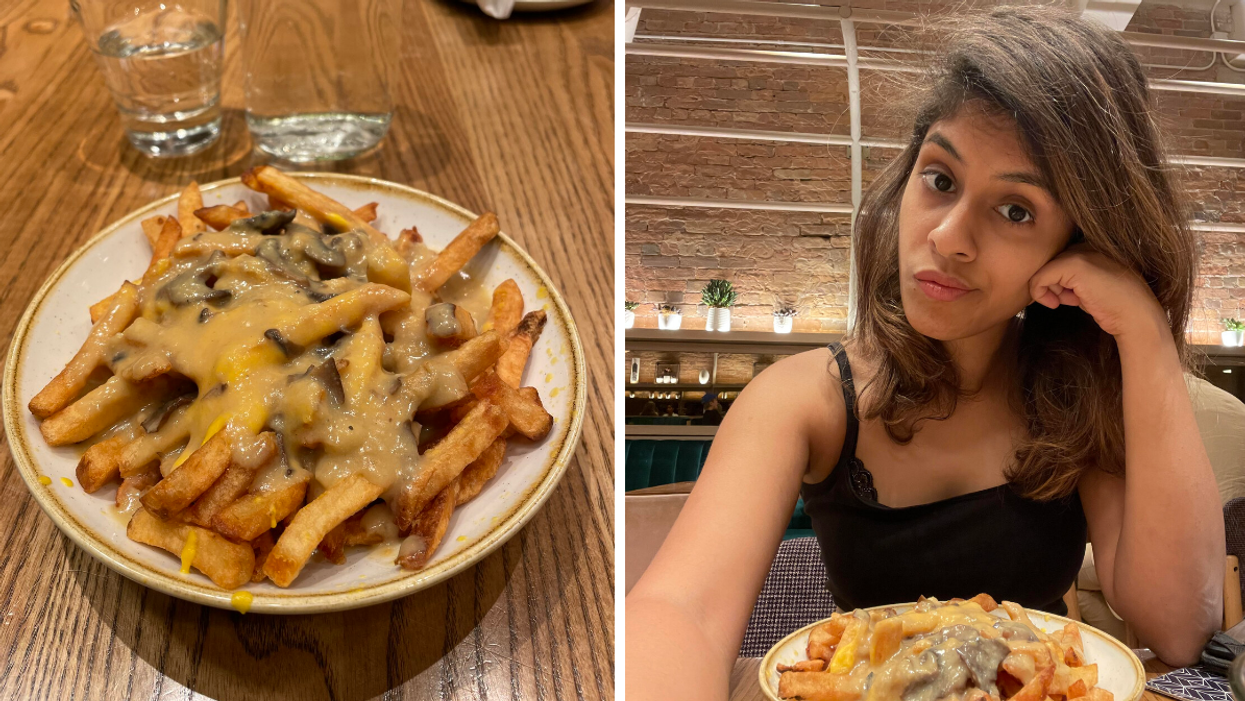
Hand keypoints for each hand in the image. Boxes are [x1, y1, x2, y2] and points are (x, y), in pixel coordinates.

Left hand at [1028, 245, 1168, 340]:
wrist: (1136, 317)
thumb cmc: (1113, 306)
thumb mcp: (1088, 286)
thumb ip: (1071, 278)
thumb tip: (1045, 281)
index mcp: (1093, 247)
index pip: (1059, 259)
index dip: (1059, 281)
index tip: (1069, 297)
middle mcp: (1087, 245)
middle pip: (1050, 263)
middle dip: (1054, 285)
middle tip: (1070, 300)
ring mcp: (1082, 253)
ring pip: (1043, 269)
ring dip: (1050, 290)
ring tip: (1071, 301)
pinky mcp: (1075, 265)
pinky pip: (1040, 277)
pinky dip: (1039, 293)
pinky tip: (1055, 304)